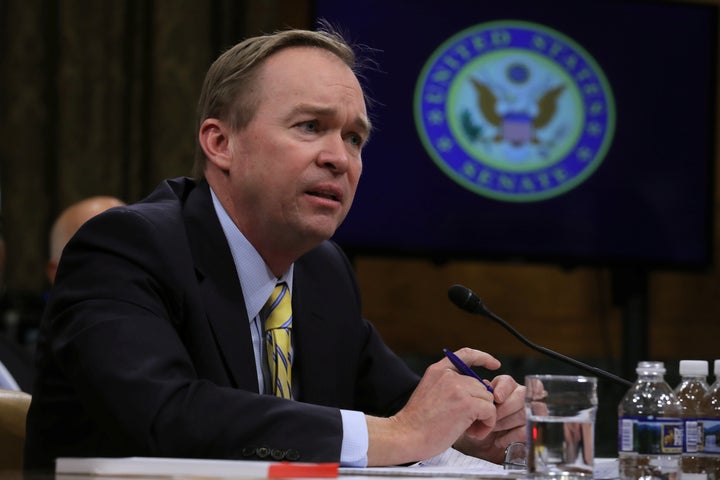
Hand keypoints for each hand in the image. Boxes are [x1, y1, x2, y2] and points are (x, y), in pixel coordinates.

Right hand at [366, 348, 500, 465]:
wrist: (406, 436)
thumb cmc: (418, 423)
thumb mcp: (430, 394)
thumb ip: (452, 387)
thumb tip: (483, 388)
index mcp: (437, 371)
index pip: (466, 355)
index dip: (483, 357)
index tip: (494, 364)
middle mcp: (448, 376)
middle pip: (481, 385)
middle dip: (480, 405)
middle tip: (470, 423)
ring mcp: (458, 388)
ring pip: (488, 399)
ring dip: (484, 416)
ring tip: (470, 429)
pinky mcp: (466, 404)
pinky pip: (490, 411)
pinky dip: (487, 424)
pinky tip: (474, 433)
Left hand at [453, 373, 526, 463]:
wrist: (480, 440)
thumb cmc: (478, 418)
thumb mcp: (475, 405)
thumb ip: (480, 394)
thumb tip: (485, 385)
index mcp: (505, 386)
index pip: (509, 382)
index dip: (504, 388)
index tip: (497, 397)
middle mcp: (520, 397)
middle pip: (520, 397)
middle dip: (503, 409)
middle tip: (490, 418)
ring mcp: (528, 413)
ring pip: (523, 414)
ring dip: (504, 423)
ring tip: (491, 429)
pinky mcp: (531, 430)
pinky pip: (524, 431)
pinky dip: (509, 437)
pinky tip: (498, 440)